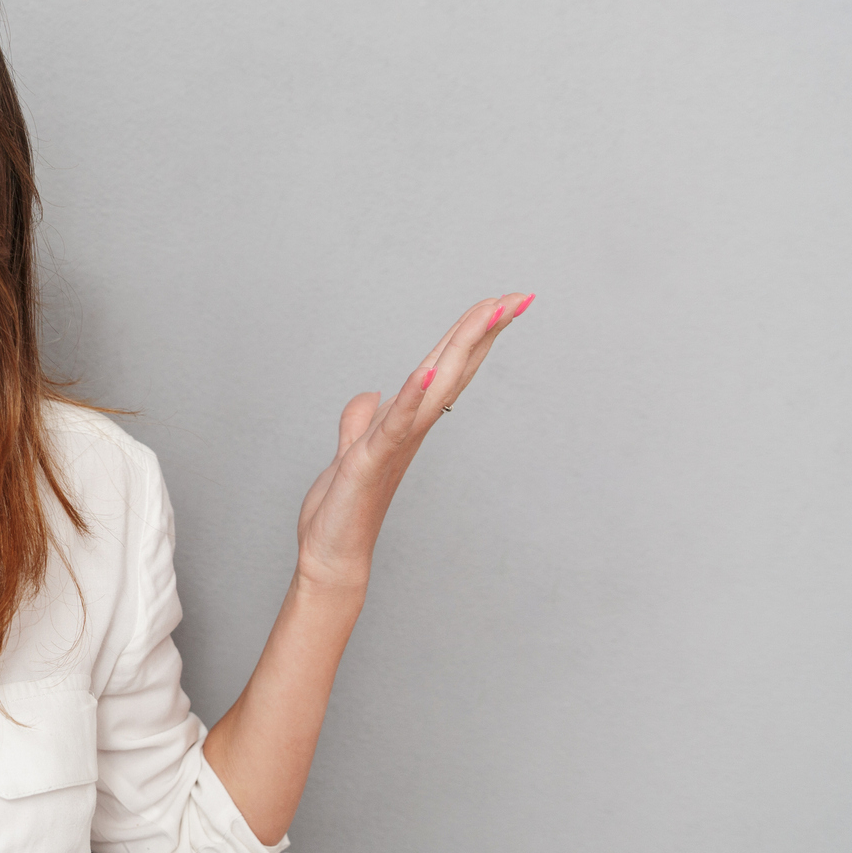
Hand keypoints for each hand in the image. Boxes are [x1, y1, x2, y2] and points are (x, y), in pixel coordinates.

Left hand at [292, 292, 534, 593]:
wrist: (332, 555)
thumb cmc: (344, 509)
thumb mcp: (351, 452)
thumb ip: (361, 422)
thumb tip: (370, 395)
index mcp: (407, 422)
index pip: (445, 368)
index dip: (472, 336)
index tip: (501, 303)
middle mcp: (411, 429)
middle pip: (452, 369)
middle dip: (483, 331)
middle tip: (519, 297)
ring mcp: (396, 443)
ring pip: (435, 386)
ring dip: (461, 349)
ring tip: (490, 313)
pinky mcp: (371, 459)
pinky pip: (396, 424)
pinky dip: (410, 397)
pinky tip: (425, 371)